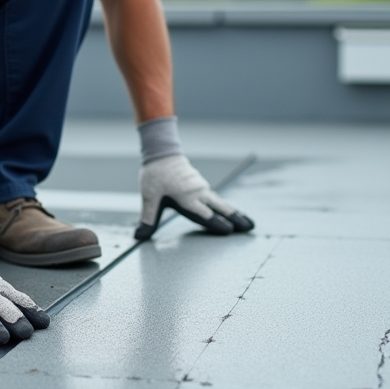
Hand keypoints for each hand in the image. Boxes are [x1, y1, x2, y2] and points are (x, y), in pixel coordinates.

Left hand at [137, 154, 254, 239]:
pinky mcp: (201, 185)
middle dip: (236, 219)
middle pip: (221, 209)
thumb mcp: (149, 197)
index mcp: (187, 198)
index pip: (205, 214)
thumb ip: (147, 218)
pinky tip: (230, 211)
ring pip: (221, 203)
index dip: (216, 224)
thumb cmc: (155, 174)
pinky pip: (217, 198)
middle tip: (250, 228)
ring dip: (234, 213)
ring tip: (247, 223)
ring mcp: (201, 188)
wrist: (162, 151)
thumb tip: (138, 236)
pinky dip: (226, 206)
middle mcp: (198, 193)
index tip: (230, 231)